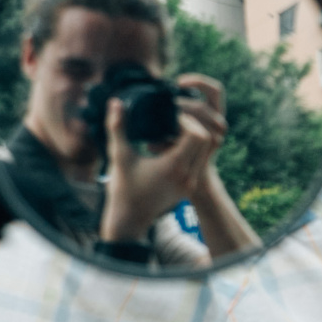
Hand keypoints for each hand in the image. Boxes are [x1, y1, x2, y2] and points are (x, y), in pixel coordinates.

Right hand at [98, 72, 228, 243]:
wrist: (129, 219)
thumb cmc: (122, 188)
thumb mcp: (119, 155)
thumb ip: (117, 127)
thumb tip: (115, 102)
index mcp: (175, 167)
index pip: (197, 135)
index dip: (185, 121)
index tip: (168, 117)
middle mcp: (188, 175)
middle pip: (206, 141)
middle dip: (192, 127)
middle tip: (172, 121)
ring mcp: (190, 183)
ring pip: (205, 152)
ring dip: (193, 138)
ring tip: (171, 132)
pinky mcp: (189, 187)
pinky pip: (199, 162)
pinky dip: (191, 150)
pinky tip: (170, 145)